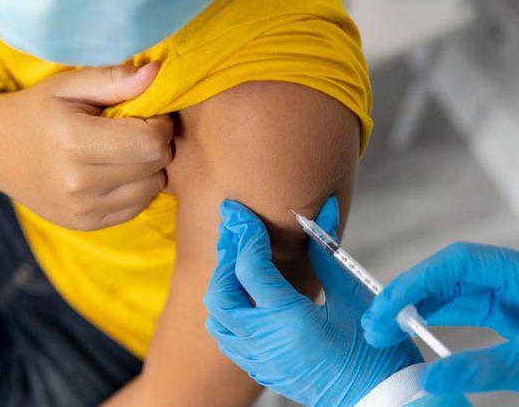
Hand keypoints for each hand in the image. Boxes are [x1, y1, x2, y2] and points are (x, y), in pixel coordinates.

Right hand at [0, 62, 172, 229]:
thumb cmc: (37, 110)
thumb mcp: (68, 85)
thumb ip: (114, 79)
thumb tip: (157, 72)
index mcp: (74, 142)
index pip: (150, 141)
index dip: (160, 125)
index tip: (148, 115)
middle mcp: (78, 183)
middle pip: (154, 166)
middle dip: (158, 144)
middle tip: (139, 130)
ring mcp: (81, 209)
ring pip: (151, 189)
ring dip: (150, 169)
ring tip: (127, 151)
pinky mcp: (85, 224)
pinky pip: (136, 207)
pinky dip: (137, 188)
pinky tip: (118, 171)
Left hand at [204, 197, 422, 405]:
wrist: (381, 401)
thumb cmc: (376, 353)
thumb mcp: (355, 297)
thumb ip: (329, 252)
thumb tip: (322, 210)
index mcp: (292, 322)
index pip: (250, 269)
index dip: (244, 235)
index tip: (239, 212)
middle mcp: (268, 343)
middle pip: (221, 294)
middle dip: (226, 259)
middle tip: (236, 234)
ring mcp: (261, 362)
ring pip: (217, 319)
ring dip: (222, 286)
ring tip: (238, 263)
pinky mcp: (263, 372)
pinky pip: (227, 340)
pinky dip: (227, 313)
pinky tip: (244, 298)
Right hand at [362, 242, 518, 393]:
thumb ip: (482, 368)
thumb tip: (429, 377)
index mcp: (517, 272)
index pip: (455, 262)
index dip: (415, 280)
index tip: (387, 309)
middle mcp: (505, 275)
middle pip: (443, 274)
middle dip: (405, 296)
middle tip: (375, 324)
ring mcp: (504, 291)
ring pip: (447, 290)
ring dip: (413, 307)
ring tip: (383, 329)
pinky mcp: (503, 308)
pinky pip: (459, 306)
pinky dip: (432, 317)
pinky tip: (410, 329)